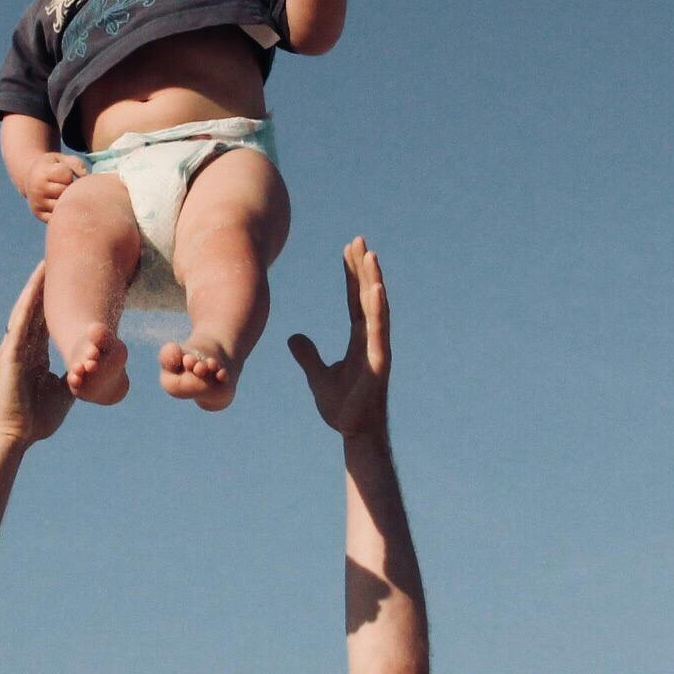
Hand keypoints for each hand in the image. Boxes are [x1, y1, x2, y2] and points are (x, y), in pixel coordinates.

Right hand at [0, 265, 74, 446]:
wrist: (16, 435)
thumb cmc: (37, 419)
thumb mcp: (62, 392)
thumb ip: (72, 376)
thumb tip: (87, 369)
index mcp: (33, 356)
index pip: (44, 322)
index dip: (53, 301)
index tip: (66, 282)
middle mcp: (22, 348)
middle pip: (34, 310)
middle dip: (43, 286)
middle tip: (54, 260)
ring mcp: (14, 349)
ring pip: (26, 311)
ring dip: (34, 288)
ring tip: (44, 264)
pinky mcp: (9, 355)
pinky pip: (19, 324)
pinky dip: (27, 305)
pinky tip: (34, 289)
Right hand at [23, 150, 88, 221]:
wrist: (31, 178)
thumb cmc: (51, 167)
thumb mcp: (61, 159)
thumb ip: (76, 164)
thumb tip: (86, 178)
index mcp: (42, 173)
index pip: (66, 175)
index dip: (68, 173)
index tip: (62, 171)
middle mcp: (37, 190)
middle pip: (65, 192)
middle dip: (68, 187)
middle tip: (61, 182)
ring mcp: (38, 204)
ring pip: (63, 205)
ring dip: (67, 199)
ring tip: (60, 191)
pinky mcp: (39, 215)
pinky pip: (59, 215)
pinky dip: (63, 210)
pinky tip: (58, 201)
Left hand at [286, 237, 390, 437]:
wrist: (355, 433)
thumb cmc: (342, 408)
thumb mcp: (317, 376)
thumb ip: (308, 355)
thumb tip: (294, 337)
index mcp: (360, 340)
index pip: (355, 301)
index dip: (352, 275)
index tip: (349, 251)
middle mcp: (372, 339)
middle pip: (367, 296)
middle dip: (363, 268)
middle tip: (359, 239)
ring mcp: (378, 348)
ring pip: (376, 307)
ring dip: (374, 280)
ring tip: (370, 254)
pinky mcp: (380, 360)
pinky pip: (379, 329)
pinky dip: (378, 307)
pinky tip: (376, 288)